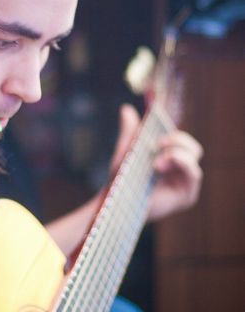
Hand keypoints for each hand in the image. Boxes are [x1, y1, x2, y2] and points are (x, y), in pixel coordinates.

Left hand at [109, 104, 203, 221]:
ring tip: (155, 163)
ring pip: (194, 155)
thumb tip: (126, 108)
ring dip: (175, 152)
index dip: (172, 133)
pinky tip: (160, 166)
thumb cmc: (121, 180)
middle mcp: (180, 170)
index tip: (155, 130)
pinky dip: (181, 163)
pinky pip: (195, 173)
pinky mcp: (187, 196)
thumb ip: (129, 131)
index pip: (181, 140)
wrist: (115, 202)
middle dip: (176, 139)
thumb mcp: (126, 151)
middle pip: (192, 146)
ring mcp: (185, 183)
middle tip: (157, 144)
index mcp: (169, 158)